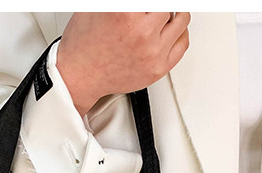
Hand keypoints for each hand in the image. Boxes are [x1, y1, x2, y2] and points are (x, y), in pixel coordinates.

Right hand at [56, 12, 190, 116]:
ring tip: (161, 15)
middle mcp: (141, 33)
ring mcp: (152, 53)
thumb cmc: (83, 45)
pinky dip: (179, 32)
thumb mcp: (97, 6)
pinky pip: (182, 43)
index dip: (149, 3)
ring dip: (173, 13)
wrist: (78, 77)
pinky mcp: (157, 69)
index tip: (144, 7)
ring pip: (181, 20)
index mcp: (126, 13)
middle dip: (159, 5)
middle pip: (168, 4)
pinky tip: (168, 30)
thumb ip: (123, 1)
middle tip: (151, 10)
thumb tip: (133, 3)